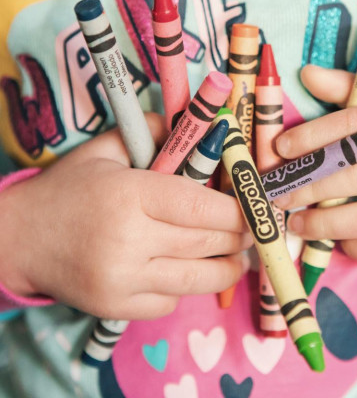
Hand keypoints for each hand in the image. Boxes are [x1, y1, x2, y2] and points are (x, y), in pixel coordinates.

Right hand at [0, 113, 249, 319]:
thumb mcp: (105, 150)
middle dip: (240, 237)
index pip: (201, 205)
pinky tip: (185, 271)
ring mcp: (122, 280)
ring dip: (227, 268)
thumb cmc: (69, 190)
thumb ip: (151, 132)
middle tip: (253, 231)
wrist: (20, 238)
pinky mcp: (117, 308)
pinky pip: (170, 302)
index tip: (254, 209)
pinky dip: (186, 288)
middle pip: (206, 242)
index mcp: (129, 194)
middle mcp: (128, 240)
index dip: (237, 209)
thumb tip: (197, 127)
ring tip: (238, 257)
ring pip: (197, 279)